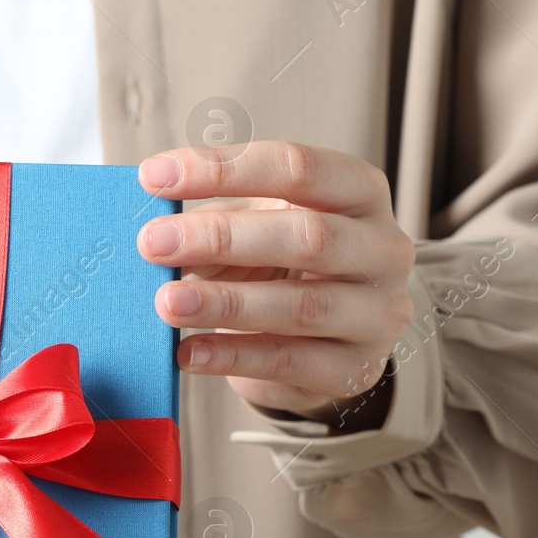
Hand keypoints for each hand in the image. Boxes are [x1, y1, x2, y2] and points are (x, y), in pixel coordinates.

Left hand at [136, 143, 414, 424]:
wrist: (330, 338)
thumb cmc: (286, 265)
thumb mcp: (258, 227)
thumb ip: (217, 221)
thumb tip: (154, 229)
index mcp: (360, 192)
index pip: (297, 168)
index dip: (223, 169)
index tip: (154, 178)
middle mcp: (384, 249)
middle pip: (308, 236)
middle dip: (221, 237)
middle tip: (153, 242)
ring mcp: (377, 314)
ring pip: (301, 306)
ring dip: (225, 303)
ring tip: (166, 302)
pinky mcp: (355, 370)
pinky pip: (289, 363)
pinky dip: (231, 356)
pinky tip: (188, 352)